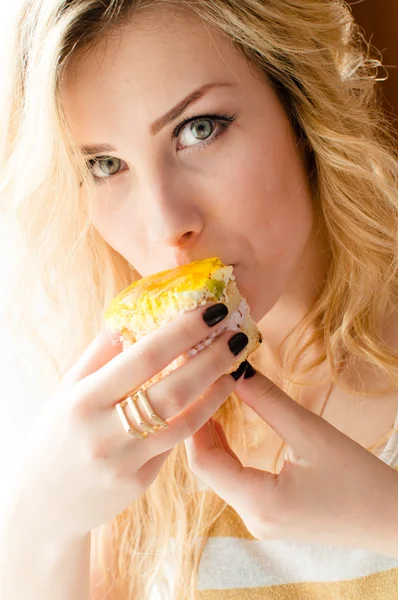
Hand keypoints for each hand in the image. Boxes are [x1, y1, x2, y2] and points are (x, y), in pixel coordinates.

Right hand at [4, 303, 247, 543]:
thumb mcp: (70, 387)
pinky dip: (200, 416)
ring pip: (184, 420)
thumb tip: (139, 313)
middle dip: (213, 358)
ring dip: (217, 389)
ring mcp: (125, 462)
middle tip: (238, 334)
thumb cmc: (57, 431)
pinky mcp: (139, 482)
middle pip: (174, 389)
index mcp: (85, 399)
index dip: (184, 331)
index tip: (212, 310)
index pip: (145, 357)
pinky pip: (176, 444)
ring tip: (236, 364)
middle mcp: (105, 432)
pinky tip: (216, 395)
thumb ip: (103, 352)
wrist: (44, 501)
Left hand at [184, 367, 397, 556]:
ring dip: (211, 438)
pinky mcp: (270, 516)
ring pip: (220, 476)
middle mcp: (252, 518)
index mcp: (260, 503)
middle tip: (193, 386)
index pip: (203, 461)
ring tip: (205, 399)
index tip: (190, 385)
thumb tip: (233, 368)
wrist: (393, 519)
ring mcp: (260, 521)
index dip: (192, 421)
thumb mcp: (310, 432)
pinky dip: (228, 453)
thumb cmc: (359, 478)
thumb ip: (267, 400)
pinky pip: (236, 482)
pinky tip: (225, 427)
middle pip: (208, 469)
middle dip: (198, 426)